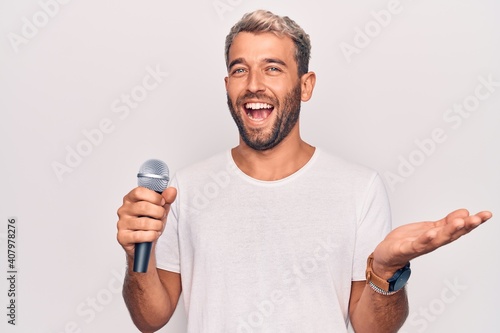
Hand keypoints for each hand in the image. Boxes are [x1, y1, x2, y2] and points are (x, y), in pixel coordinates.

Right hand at [116, 186, 176, 257]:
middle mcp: (123, 210)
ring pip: (144, 222)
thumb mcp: (161, 208)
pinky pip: (140, 236)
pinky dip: (151, 235)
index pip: (139, 192)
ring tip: (159, 227)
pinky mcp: (122, 237)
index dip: (154, 197)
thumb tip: (172, 191)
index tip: (162, 202)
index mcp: (130, 199)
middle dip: (159, 212)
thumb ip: (166, 199)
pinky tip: (154, 234)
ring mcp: (122, 223)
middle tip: (162, 216)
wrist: (146, 243)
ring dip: (157, 225)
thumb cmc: (151, 222)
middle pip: (143, 207)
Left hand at [372, 209, 492, 277]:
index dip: (473, 222)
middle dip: (466, 226)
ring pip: (437, 239)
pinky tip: (431, 233)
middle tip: (477, 218)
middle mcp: (432, 243)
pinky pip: (416, 244)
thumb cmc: (407, 242)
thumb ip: (446, 222)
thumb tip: (465, 213)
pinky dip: (424, 239)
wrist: (387, 256)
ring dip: (449, 231)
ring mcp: (419, 246)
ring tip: (460, 222)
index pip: (459, 229)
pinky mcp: (405, 249)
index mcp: (439, 236)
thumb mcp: (430, 228)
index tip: (486, 214)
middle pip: (452, 234)